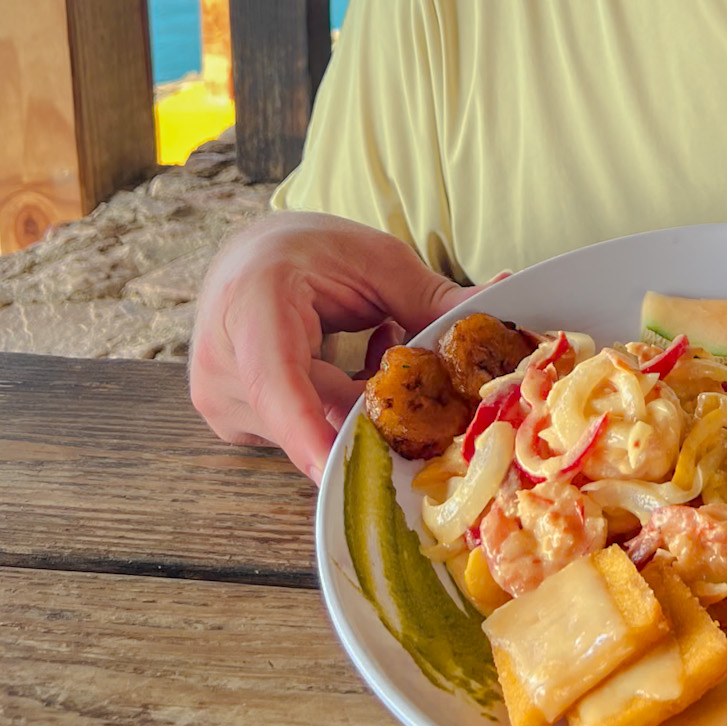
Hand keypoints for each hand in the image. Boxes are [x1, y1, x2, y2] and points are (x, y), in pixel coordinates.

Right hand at [189, 210, 464, 483]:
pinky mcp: (236, 425)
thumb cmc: (311, 251)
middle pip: (312, 415)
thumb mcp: (377, 260)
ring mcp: (223, 403)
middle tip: (435, 375)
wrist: (249, 257)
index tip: (343, 474)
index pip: (278, 383)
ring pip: (315, 429)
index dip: (309, 432)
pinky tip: (357, 358)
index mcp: (252, 305)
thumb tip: (503, 304)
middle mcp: (223, 363)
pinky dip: (342, 407)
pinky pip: (306, 433)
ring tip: (379, 340)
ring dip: (363, 402)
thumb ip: (433, 297)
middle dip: (381, 408)